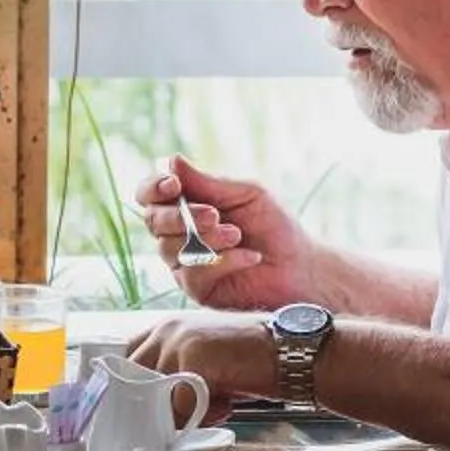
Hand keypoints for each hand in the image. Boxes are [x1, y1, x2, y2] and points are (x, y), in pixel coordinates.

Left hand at [126, 312, 277, 417]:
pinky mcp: (195, 357)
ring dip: (184, 414)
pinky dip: (203, 417)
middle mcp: (167, 329)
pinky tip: (227, 404)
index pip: (125, 359)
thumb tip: (149, 409)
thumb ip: (173, 376)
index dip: (133, 388)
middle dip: (155, 407)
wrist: (294, 354)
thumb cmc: (252, 363)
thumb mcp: (205, 362)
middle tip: (188, 415)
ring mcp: (179, 341)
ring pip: (157, 398)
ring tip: (217, 403)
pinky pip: (181, 406)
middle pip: (134, 381)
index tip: (144, 410)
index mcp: (167, 328)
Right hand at [135, 155, 321, 311]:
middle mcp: (178, 233)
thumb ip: (207, 182)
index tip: (173, 185)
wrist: (300, 265)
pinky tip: (249, 257)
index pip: (150, 194)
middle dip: (180, 216)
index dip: (153, 187)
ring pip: (170, 248)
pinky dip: (223, 261)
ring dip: (207, 239)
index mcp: (187, 204)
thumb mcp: (244, 194)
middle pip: (153, 220)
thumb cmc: (274, 226)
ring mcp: (184, 262)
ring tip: (237, 235)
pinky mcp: (197, 289)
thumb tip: (171, 161)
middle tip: (214, 215)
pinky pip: (192, 273)